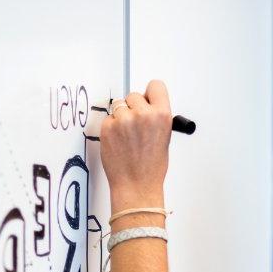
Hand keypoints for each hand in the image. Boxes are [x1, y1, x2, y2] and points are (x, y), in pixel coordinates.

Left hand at [100, 80, 171, 210]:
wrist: (136, 185)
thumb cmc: (151, 167)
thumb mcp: (164, 138)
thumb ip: (156, 117)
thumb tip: (146, 106)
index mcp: (162, 115)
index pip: (155, 86)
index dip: (150, 94)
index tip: (147, 99)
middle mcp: (143, 114)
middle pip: (134, 95)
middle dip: (134, 108)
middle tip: (136, 127)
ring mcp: (123, 120)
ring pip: (119, 106)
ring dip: (122, 117)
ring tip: (128, 137)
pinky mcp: (108, 127)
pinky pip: (109, 118)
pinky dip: (112, 128)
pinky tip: (120, 142)